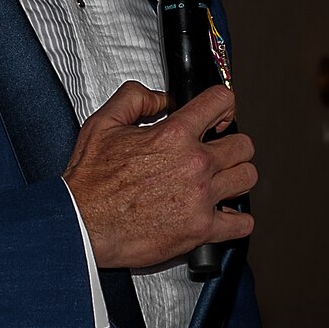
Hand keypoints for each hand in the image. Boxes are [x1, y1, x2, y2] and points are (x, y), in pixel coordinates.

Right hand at [63, 81, 256, 269]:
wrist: (81, 225)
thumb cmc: (90, 183)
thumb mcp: (103, 124)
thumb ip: (135, 99)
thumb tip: (161, 98)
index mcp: (174, 135)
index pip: (220, 102)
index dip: (224, 105)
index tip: (220, 116)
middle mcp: (194, 164)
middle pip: (243, 145)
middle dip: (232, 145)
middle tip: (219, 153)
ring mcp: (201, 198)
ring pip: (247, 177)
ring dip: (236, 178)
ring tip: (221, 182)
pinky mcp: (201, 229)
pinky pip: (241, 223)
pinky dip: (237, 219)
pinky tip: (224, 214)